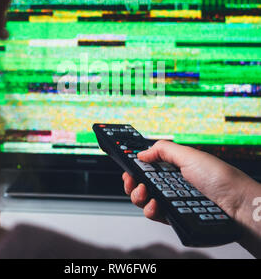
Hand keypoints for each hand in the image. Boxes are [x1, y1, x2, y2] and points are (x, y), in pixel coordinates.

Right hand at [122, 140, 252, 224]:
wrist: (237, 205)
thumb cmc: (220, 178)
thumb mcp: (189, 155)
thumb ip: (163, 150)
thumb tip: (142, 152)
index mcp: (174, 167)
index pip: (149, 166)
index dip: (136, 166)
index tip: (128, 165)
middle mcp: (172, 184)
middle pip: (142, 183)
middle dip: (132, 181)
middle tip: (132, 179)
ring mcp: (172, 201)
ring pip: (145, 200)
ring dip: (138, 195)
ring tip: (144, 192)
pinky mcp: (175, 217)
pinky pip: (155, 214)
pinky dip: (150, 210)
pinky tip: (154, 205)